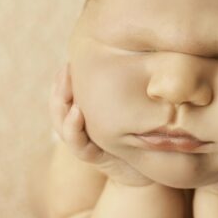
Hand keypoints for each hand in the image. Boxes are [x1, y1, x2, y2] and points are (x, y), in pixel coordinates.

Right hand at [50, 63, 153, 186]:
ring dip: (61, 105)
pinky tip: (77, 113)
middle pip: (60, 107)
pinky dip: (73, 129)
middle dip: (60, 88)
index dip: (64, 78)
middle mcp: (84, 127)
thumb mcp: (141, 104)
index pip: (67, 93)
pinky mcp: (96, 158)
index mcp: (90, 113)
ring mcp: (88, 143)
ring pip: (62, 125)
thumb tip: (141, 50)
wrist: (158, 167)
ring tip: (67, 86)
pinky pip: (79, 145)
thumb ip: (136, 84)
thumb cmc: (149, 131)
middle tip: (66, 69)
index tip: (71, 59)